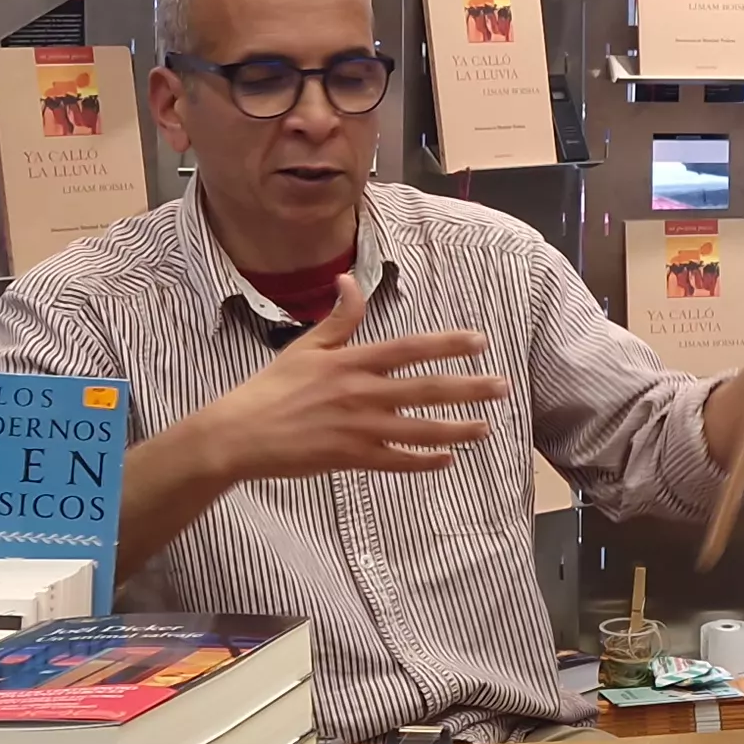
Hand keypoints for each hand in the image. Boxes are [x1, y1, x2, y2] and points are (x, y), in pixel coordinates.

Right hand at [194, 276, 509, 480]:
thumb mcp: (305, 346)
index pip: (409, 349)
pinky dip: (424, 461)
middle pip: (426, 389)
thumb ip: (338, 318)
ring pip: (419, 429)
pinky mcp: (350, 457)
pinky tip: (448, 459)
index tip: (479, 341)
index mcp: (351, 362)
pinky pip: (396, 461)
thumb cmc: (271, 389)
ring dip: (456, 428)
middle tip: (502, 386)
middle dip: (469, 388)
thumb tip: (349, 281)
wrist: (240, 435)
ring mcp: (358, 428)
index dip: (447, 344)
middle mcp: (361, 393)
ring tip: (486, 427)